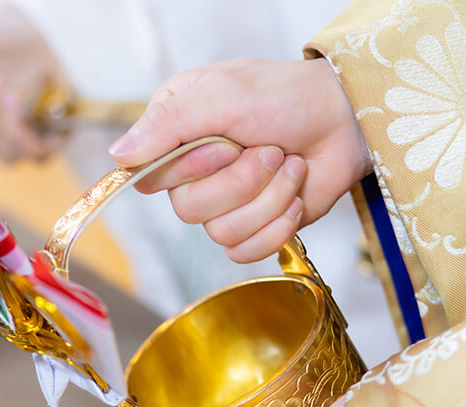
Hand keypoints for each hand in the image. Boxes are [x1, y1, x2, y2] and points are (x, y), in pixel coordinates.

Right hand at [109, 58, 370, 262]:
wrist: (346, 121)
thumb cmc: (287, 96)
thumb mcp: (223, 95)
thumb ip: (168, 124)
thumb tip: (119, 157)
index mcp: (176, 132)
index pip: (152, 177)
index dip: (193, 168)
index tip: (227, 143)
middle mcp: (194, 170)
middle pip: (189, 211)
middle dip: (242, 182)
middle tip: (272, 150)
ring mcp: (225, 202)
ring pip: (221, 233)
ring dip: (268, 200)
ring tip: (291, 167)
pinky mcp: (255, 227)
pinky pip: (246, 253)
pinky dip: (278, 227)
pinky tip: (296, 198)